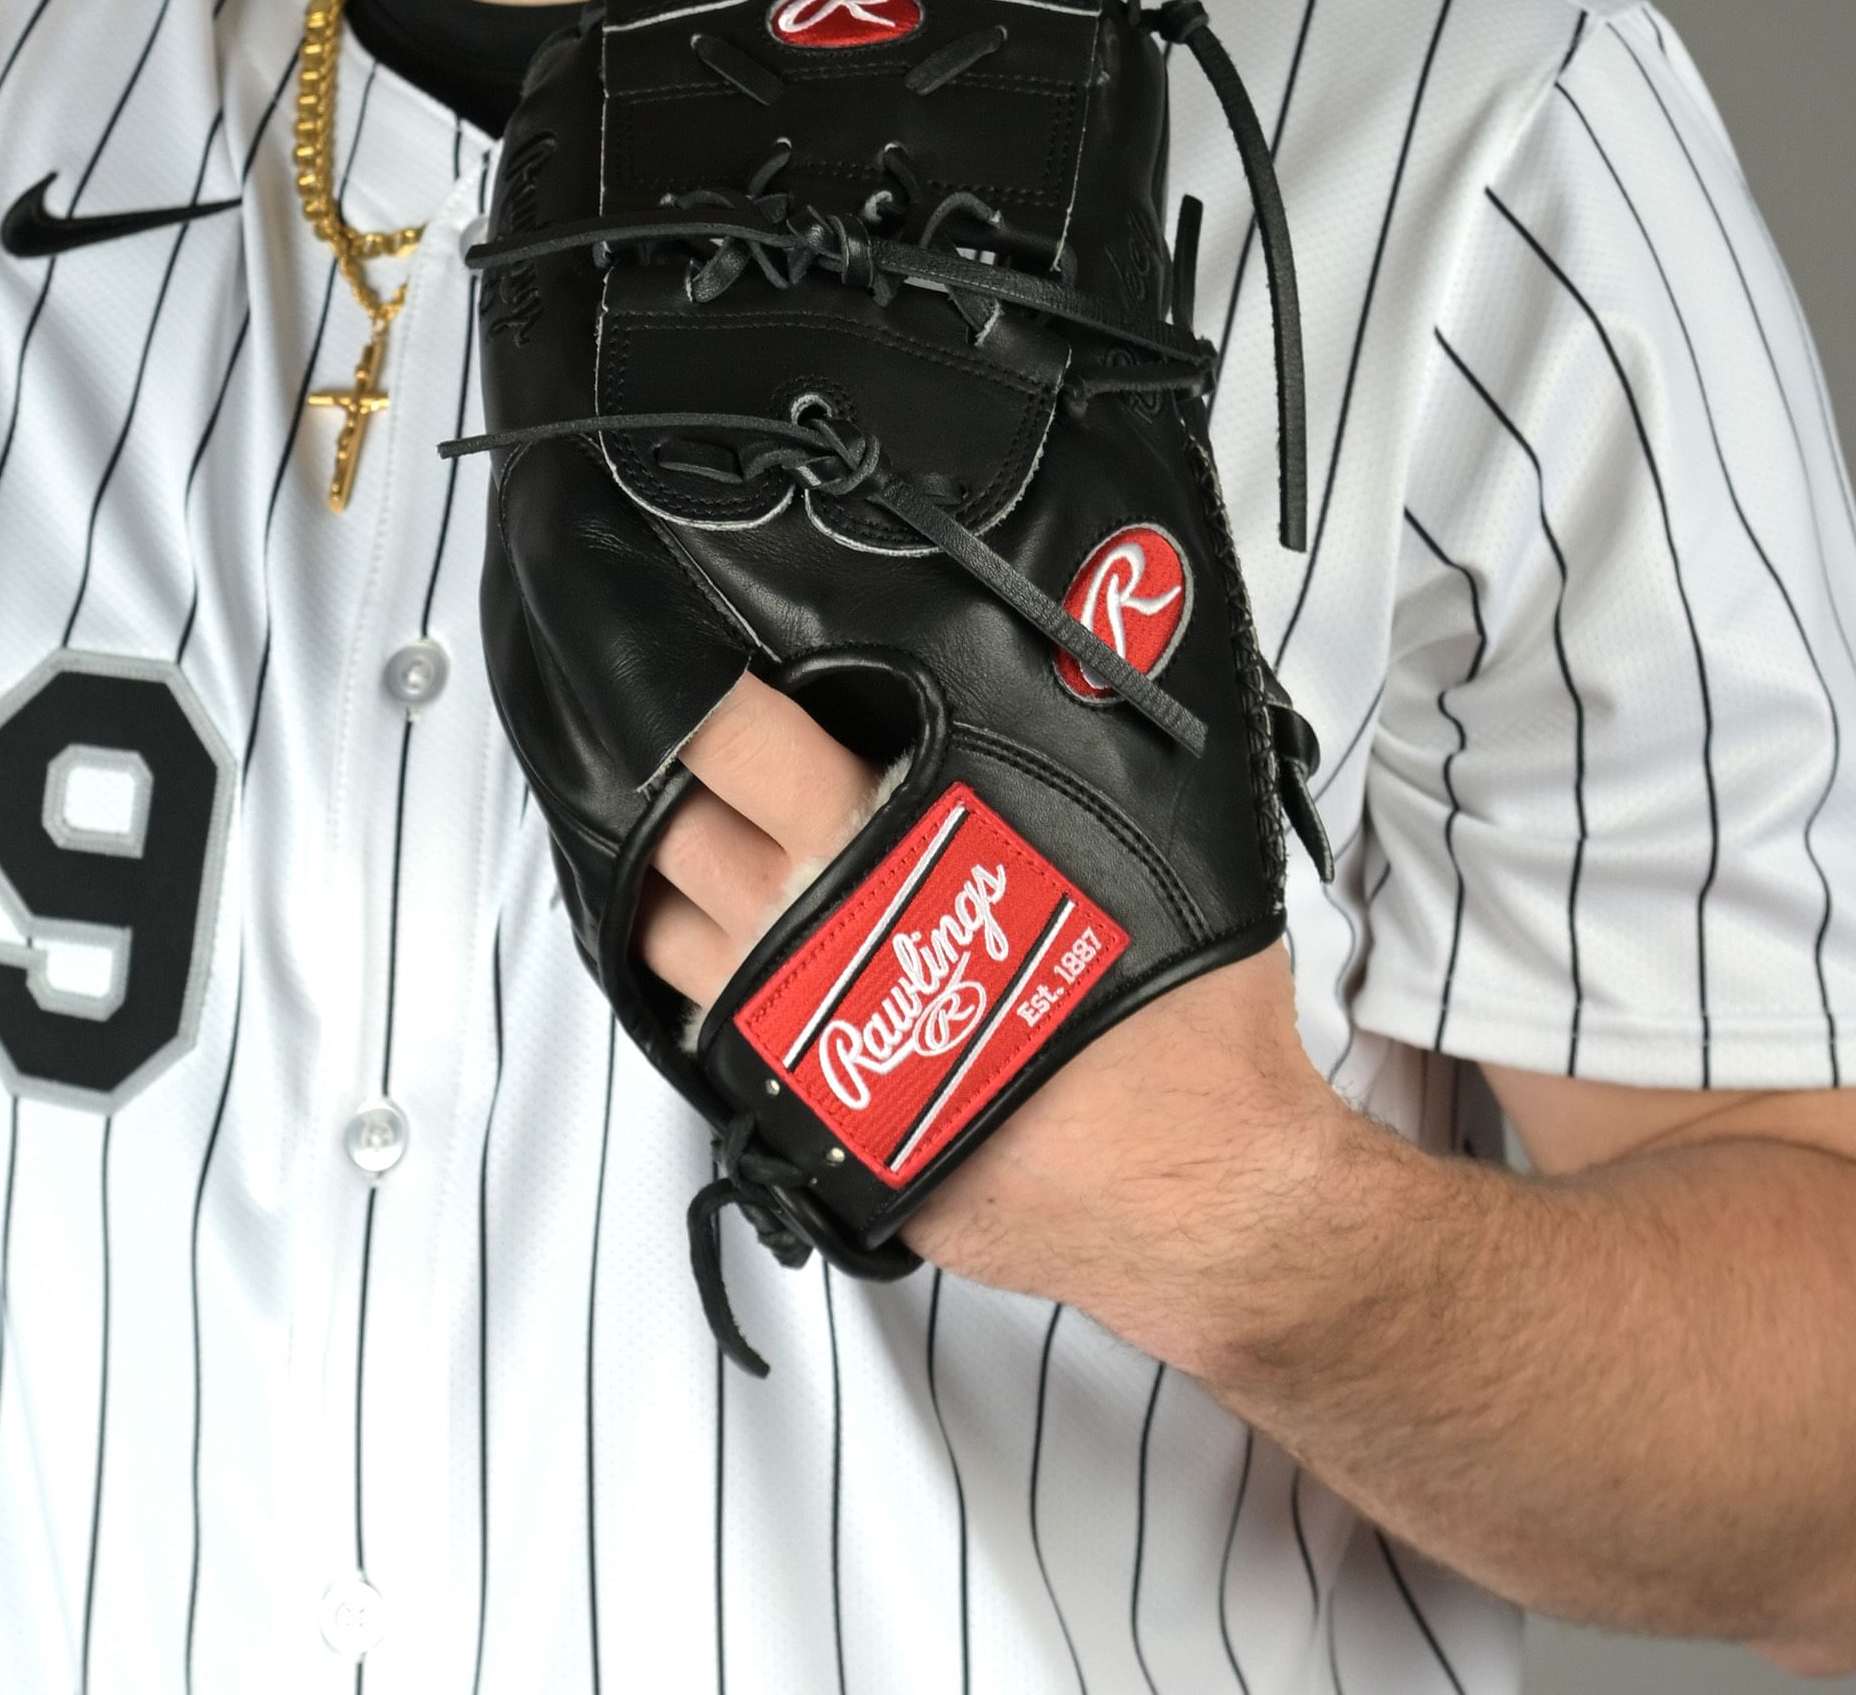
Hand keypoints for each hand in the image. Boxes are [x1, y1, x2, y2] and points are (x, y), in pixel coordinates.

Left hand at [641, 670, 1352, 1363]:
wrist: (1191, 1192)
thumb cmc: (1179, 1026)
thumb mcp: (1142, 838)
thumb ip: (1057, 751)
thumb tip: (1063, 663)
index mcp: (887, 853)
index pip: (739, 741)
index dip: (708, 700)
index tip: (706, 675)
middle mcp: (815, 941)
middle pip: (673, 831)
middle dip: (674, 786)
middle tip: (703, 761)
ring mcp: (794, 1037)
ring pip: (664, 934)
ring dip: (674, 888)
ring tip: (716, 854)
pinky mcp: (801, 1119)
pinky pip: (703, 1033)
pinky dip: (705, 985)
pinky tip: (745, 958)